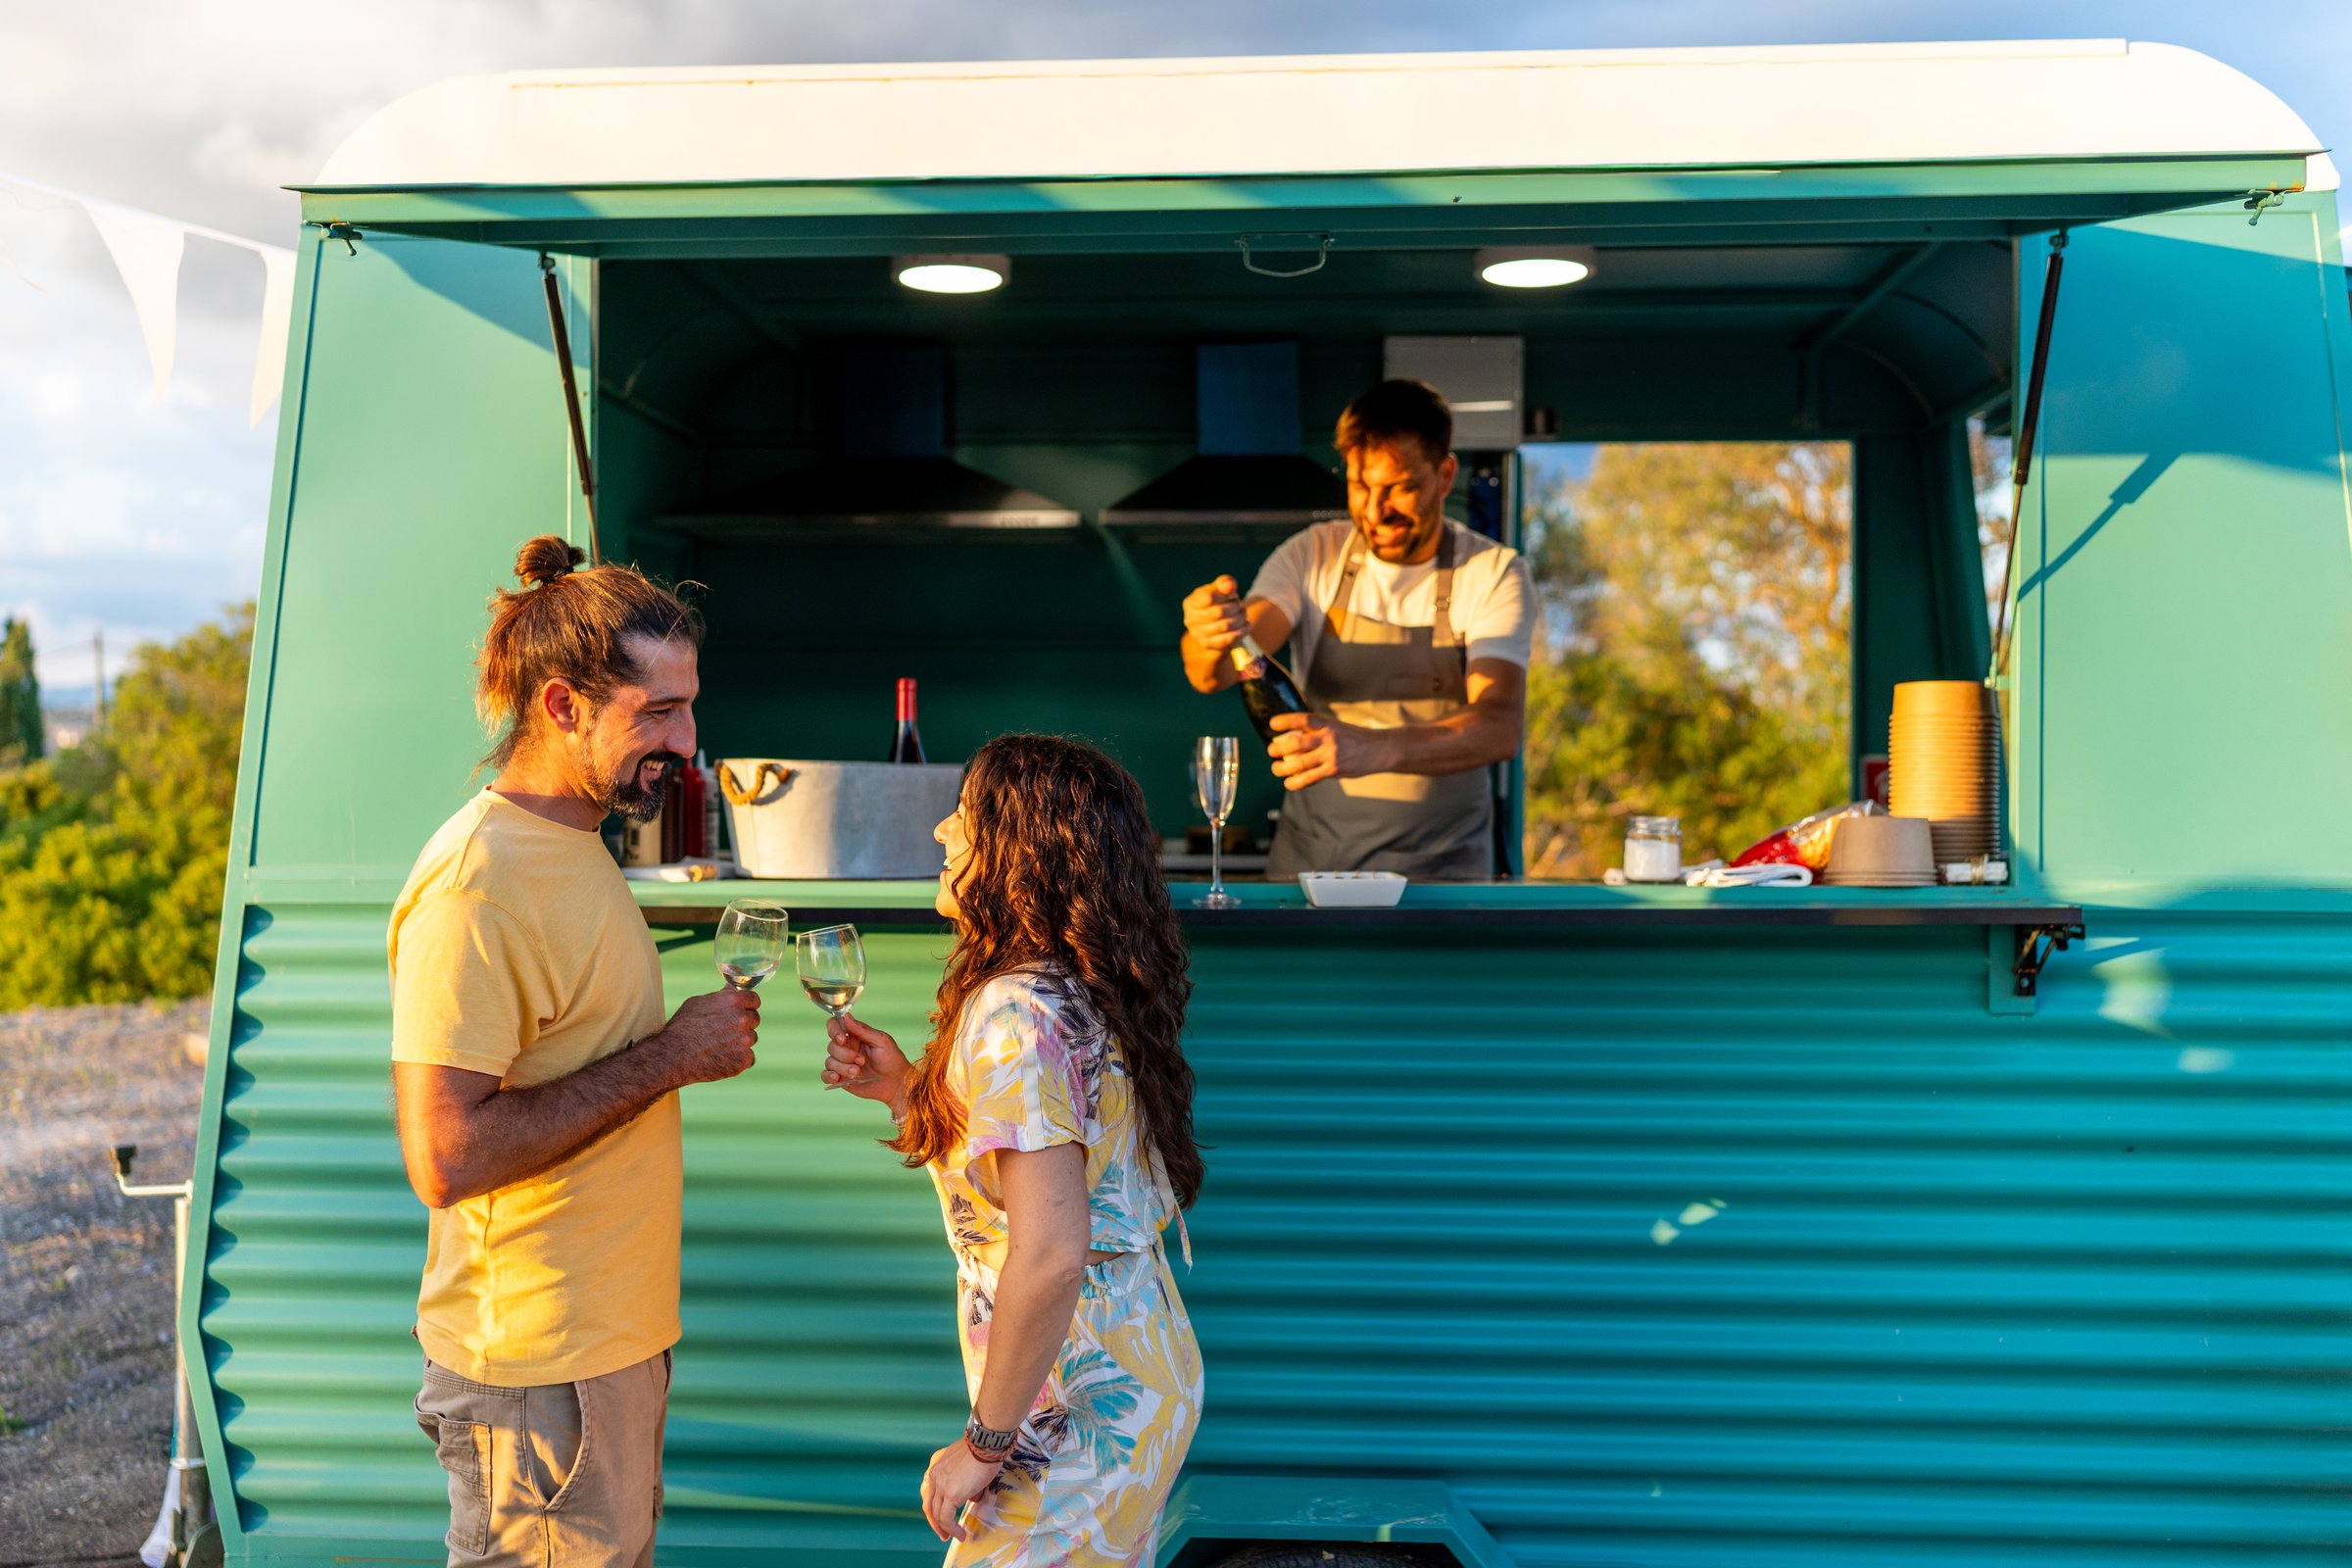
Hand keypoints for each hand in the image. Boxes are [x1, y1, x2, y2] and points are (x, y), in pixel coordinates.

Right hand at [642, 988, 758, 1087]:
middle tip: (723, 1031)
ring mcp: (745, 1041)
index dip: (746, 1006)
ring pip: (750, 1038)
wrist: (673, 1056)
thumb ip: (722, 995)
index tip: (739, 1011)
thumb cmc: (682, 1027)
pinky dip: (737, 1059)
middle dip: (743, 1024)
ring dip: (740, 1041)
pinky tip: (720, 1058)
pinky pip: (747, 1057)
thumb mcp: (699, 1002)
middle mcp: (742, 1019)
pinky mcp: (743, 1060)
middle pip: (754, 1019)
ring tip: (717, 1046)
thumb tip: (734, 984)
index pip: (754, 1000)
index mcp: (733, 1001)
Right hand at [822, 1013, 910, 1113]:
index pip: (834, 1025)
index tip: (843, 1040)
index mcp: (854, 1035)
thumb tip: (846, 1016)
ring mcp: (842, 1063)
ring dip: (843, 1068)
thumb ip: (862, 1029)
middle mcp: (846, 1048)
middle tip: (862, 1061)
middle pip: (831, 1046)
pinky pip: (825, 1075)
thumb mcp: (881, 1041)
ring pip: (829, 1061)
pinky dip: (829, 1076)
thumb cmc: (892, 1059)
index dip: (834, 1031)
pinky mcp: (840, 1078)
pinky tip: (838, 1078)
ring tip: (858, 1073)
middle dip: (846, 1055)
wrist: (895, 1082)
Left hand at [920, 1438, 1002, 1541]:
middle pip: (928, 1503)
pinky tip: (961, 1534)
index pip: (929, 1489)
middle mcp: (934, 1474)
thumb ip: (963, 1478)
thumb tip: (971, 1496)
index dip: (933, 1504)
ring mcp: (940, 1484)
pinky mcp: (950, 1494)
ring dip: (943, 1528)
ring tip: (953, 1536)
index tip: (941, 1514)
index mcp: (936, 1463)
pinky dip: (951, 1529)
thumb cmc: (984, 1449)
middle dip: (934, 1521)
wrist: (986, 1444)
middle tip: (942, 1532)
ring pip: (935, 1513)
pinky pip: (946, 1518)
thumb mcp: (967, 1462)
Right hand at [1181, 575, 1249, 653]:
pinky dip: (1241, 631)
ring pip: (1225, 626)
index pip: (1209, 598)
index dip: (1225, 596)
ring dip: (1240, 618)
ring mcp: (1198, 634)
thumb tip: (1229, 586)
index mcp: (1191, 602)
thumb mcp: (1221, 588)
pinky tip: (1245, 625)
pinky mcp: (1208, 644)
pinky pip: (1229, 639)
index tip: (1230, 595)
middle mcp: (1190, 619)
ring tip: (1242, 614)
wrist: (1218, 623)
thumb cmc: (1219, 601)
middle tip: (1239, 605)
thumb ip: (1225, 582)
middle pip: (1218, 612)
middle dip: (1235, 606)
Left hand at [1267, 710, 1389, 788]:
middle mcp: (1327, 737)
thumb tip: (1291, 739)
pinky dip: (1296, 782)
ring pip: (1299, 762)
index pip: (1303, 719)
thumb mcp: (1336, 727)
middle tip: (1271, 751)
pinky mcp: (1334, 770)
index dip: (1285, 721)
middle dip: (1278, 748)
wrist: (1379, 749)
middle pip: (1295, 743)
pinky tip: (1289, 783)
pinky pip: (1310, 778)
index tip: (1272, 724)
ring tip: (1276, 768)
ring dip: (1282, 767)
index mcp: (1327, 723)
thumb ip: (1317, 731)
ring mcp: (1330, 755)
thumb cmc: (1354, 738)